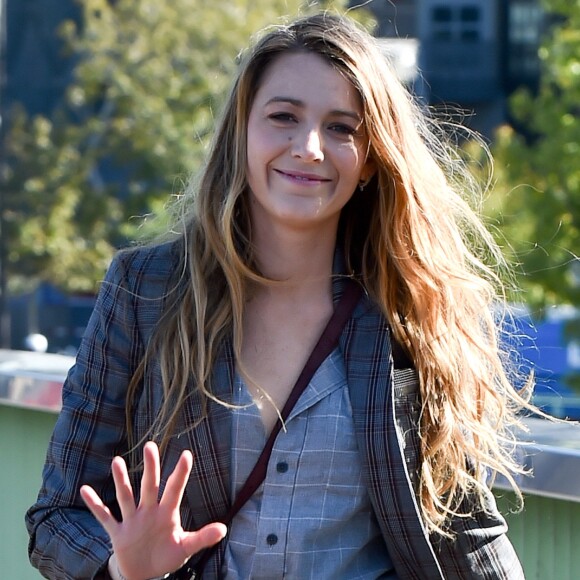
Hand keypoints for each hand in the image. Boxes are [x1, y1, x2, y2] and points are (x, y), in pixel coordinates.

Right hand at [80, 441, 226, 579]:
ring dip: (121, 480)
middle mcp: (149, 512)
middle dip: (151, 468)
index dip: (181, 473)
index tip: (186, 454)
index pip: (175, 489)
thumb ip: (202, 537)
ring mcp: (132, 520)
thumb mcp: (185, 547)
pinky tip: (85, 490)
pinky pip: (105, 517)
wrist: (144, 573)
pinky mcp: (118, 533)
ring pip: (126, 496)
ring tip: (116, 461)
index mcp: (167, 513)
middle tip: (151, 446)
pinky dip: (95, 505)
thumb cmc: (167, 556)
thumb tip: (224, 528)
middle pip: (150, 486)